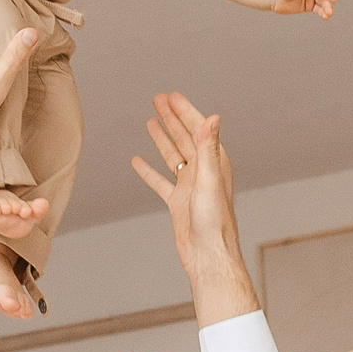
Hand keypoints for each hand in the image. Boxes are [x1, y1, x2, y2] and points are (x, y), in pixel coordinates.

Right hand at [130, 92, 257, 324]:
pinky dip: (149, 170)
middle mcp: (203, 172)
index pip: (198, 129)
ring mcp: (190, 187)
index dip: (185, 110)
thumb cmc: (214, 222)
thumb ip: (208, 148)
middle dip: (172, 118)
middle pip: (185, 138)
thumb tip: (212, 117)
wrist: (208, 256)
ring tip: (151, 120)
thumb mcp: (209, 180)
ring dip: (162, 138)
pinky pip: (160, 181)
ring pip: (173, 156)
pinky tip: (137, 161)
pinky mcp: (178, 203)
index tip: (171, 95)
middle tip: (158, 98)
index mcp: (214, 163)